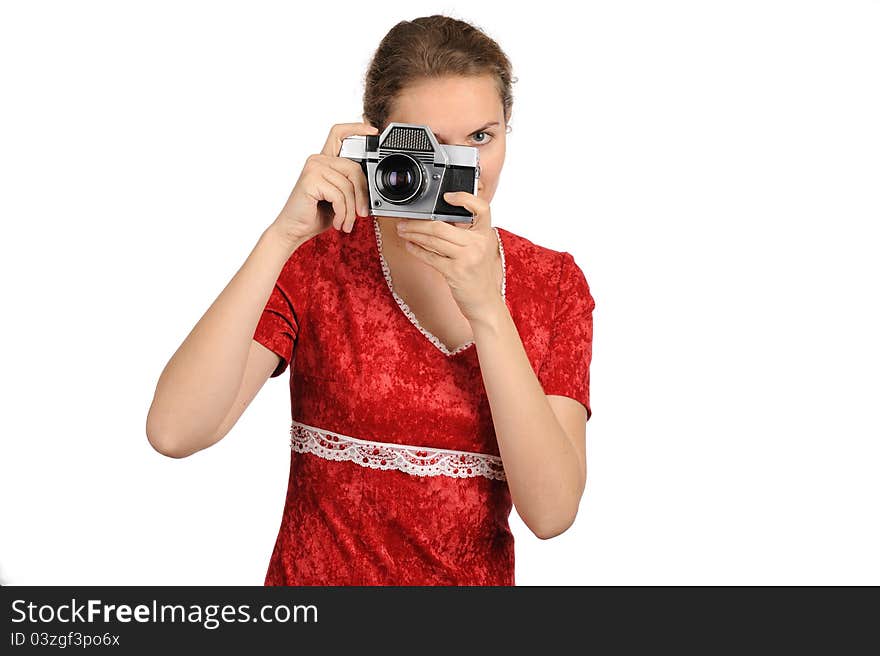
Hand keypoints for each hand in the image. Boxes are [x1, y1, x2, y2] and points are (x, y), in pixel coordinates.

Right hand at [270, 122, 377, 245]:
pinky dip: (342, 213)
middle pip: (354, 168)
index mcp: (325, 161)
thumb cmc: (315, 214)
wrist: (294, 230)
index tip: (373, 132)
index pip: (339, 133)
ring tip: (346, 223)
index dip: (357, 128)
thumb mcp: (340, 198)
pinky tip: (337, 222)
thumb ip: (352, 186)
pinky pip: (339, 195)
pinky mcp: (310, 180)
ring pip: (348, 186)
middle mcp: (318, 160)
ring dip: (350, 210)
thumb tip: (371, 188)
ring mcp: (313, 168)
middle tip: (362, 213)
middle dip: (362, 194)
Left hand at [394, 191, 503, 321]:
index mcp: (486, 234)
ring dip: (414, 235)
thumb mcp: (483, 250)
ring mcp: (466, 258)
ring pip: (433, 240)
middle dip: (418, 223)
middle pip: (442, 226)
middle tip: (406, 221)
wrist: (485, 302)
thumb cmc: (482, 276)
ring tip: (403, 231)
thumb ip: (470, 234)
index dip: (465, 199)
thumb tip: (442, 221)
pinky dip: (417, 250)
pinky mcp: (455, 272)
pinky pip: (430, 257)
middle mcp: (478, 244)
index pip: (481, 208)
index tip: (448, 196)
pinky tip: (410, 245)